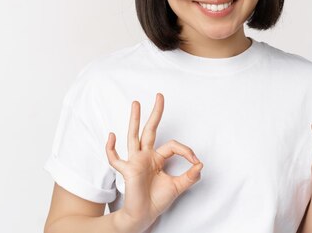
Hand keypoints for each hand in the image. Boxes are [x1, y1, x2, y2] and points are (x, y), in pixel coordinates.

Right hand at [105, 93, 202, 230]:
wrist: (144, 215)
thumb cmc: (157, 200)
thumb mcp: (178, 186)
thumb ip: (190, 176)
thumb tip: (201, 164)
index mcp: (157, 158)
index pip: (173, 145)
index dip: (186, 151)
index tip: (195, 161)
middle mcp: (145, 156)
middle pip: (150, 130)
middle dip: (155, 113)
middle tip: (159, 96)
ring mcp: (135, 161)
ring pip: (133, 136)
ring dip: (135, 120)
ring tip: (136, 103)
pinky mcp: (127, 170)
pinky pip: (115, 159)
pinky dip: (111, 148)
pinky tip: (111, 136)